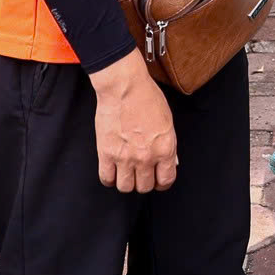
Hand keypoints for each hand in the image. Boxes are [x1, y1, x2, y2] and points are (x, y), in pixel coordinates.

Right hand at [88, 50, 177, 192]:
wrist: (125, 87)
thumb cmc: (148, 98)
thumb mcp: (167, 121)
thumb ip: (167, 143)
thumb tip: (169, 161)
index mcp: (165, 148)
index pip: (166, 180)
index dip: (162, 183)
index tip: (158, 180)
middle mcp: (146, 157)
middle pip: (144, 187)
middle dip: (144, 182)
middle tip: (141, 174)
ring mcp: (125, 157)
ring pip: (125, 187)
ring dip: (126, 182)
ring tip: (126, 173)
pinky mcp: (106, 154)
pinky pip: (106, 178)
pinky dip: (109, 178)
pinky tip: (112, 170)